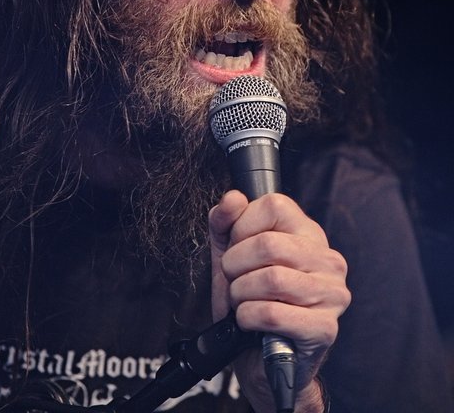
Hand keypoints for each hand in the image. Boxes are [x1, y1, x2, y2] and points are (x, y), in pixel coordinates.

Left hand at [209, 190, 349, 411]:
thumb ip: (225, 222)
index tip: (237, 247)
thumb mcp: (229, 254)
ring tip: (243, 302)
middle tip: (235, 280)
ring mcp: (332, 293)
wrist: (258, 358)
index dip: (243, 226)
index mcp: (308, 233)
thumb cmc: (249, 301)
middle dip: (235, 265)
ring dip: (241, 294)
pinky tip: (250, 323)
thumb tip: (233, 198)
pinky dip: (248, 318)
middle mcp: (328, 259)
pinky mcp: (325, 328)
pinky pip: (272, 314)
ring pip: (271, 279)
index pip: (274, 205)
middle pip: (269, 244)